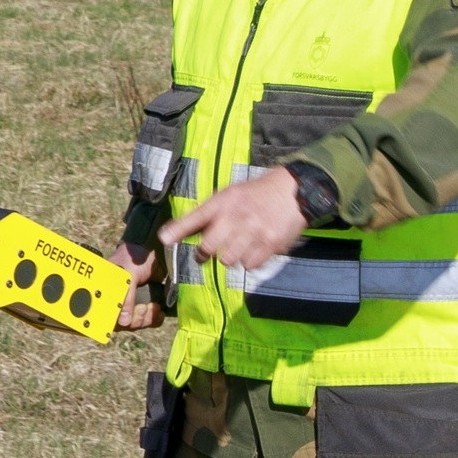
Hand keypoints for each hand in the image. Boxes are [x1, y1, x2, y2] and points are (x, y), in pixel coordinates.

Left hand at [160, 170, 310, 276]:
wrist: (292, 191)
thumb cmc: (254, 195)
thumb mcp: (228, 196)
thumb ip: (203, 215)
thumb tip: (170, 235)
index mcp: (223, 202)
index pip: (195, 217)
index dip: (177, 230)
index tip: (164, 240)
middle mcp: (236, 216)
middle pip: (208, 248)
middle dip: (204, 254)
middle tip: (206, 254)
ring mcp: (254, 231)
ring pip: (228, 261)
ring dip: (229, 258)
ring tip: (237, 247)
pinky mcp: (271, 244)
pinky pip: (250, 266)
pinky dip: (249, 262)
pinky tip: (253, 250)